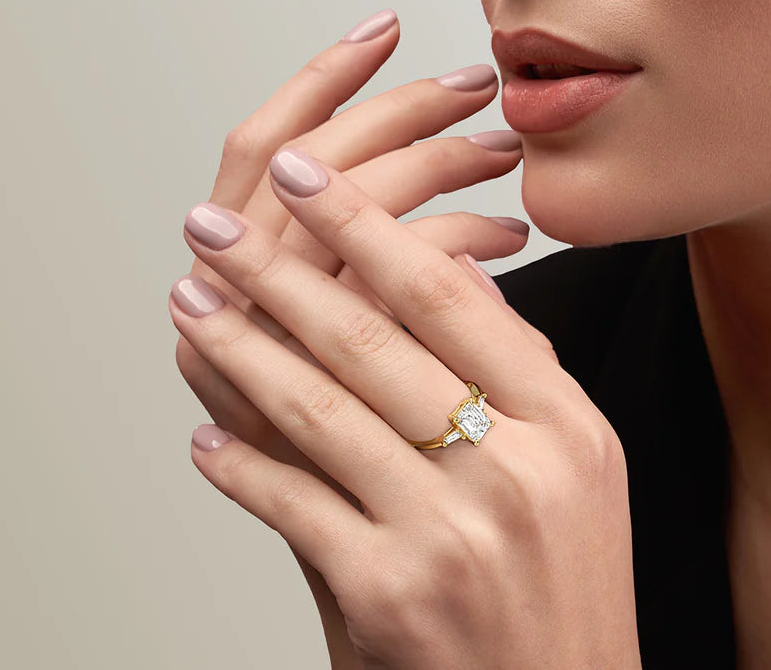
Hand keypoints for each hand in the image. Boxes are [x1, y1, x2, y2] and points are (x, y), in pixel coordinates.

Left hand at [173, 10, 543, 666]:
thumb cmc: (558, 599)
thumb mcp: (580, 477)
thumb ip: (521, 374)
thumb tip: (452, 269)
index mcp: (567, 429)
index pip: (449, 296)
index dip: (366, 223)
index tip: (306, 172)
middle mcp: (516, 472)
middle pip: (371, 339)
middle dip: (273, 269)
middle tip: (209, 226)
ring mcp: (451, 535)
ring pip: (319, 410)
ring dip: (237, 348)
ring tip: (190, 303)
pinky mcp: (390, 595)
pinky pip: (292, 504)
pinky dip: (240, 468)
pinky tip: (204, 441)